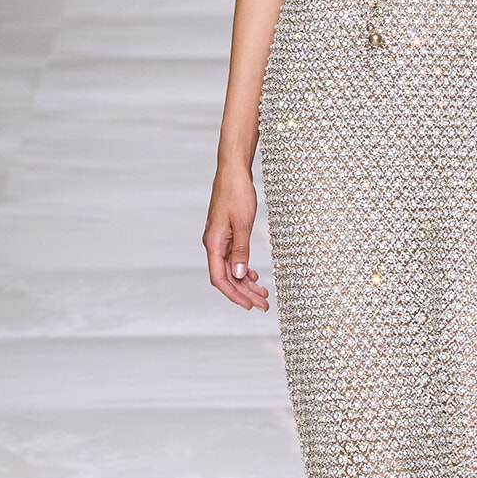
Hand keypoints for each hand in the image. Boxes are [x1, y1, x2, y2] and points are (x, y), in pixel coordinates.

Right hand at [203, 164, 269, 309]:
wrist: (233, 171)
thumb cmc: (237, 192)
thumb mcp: (243, 223)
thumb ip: (241, 251)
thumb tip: (239, 275)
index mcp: (213, 243)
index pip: (220, 279)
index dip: (235, 295)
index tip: (250, 306)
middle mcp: (213, 244)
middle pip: (226, 278)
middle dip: (244, 293)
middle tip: (264, 304)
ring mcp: (219, 240)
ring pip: (231, 269)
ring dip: (246, 283)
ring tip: (263, 293)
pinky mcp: (225, 234)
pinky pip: (232, 258)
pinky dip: (243, 269)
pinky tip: (254, 275)